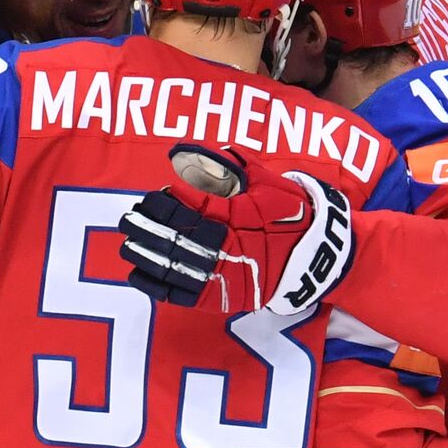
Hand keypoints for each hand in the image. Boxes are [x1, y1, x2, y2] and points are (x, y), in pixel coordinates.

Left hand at [119, 144, 353, 314]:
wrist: (319, 257)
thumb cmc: (294, 214)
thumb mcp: (270, 183)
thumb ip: (237, 167)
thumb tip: (204, 150)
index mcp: (240, 216)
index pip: (196, 208)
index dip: (170, 203)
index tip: (153, 197)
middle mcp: (230, 245)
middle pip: (181, 236)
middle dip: (151, 228)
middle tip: (128, 219)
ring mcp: (227, 274)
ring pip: (179, 266)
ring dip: (150, 255)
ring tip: (128, 244)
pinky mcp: (225, 297)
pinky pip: (186, 295)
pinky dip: (160, 287)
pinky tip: (139, 275)